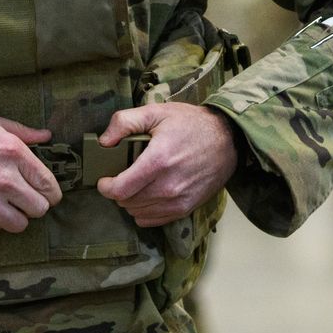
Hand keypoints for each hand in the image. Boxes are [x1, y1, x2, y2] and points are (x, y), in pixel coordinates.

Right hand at [0, 111, 62, 234]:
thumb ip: (20, 131)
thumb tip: (46, 136)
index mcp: (12, 152)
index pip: (48, 184)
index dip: (50, 191)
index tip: (45, 193)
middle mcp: (3, 179)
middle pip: (40, 208)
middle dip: (34, 204)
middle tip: (24, 199)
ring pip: (22, 224)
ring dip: (16, 216)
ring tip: (6, 205)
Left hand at [97, 104, 236, 227]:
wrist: (228, 139)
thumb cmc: (191, 124)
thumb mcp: (157, 111)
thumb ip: (125, 122)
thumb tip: (103, 141)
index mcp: (158, 161)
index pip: (120, 189)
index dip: (106, 186)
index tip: (105, 179)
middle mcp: (168, 186)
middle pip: (126, 202)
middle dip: (118, 191)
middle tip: (123, 176)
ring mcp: (178, 200)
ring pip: (137, 212)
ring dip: (131, 201)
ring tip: (137, 184)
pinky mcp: (186, 208)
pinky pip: (152, 220)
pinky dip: (145, 211)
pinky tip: (149, 195)